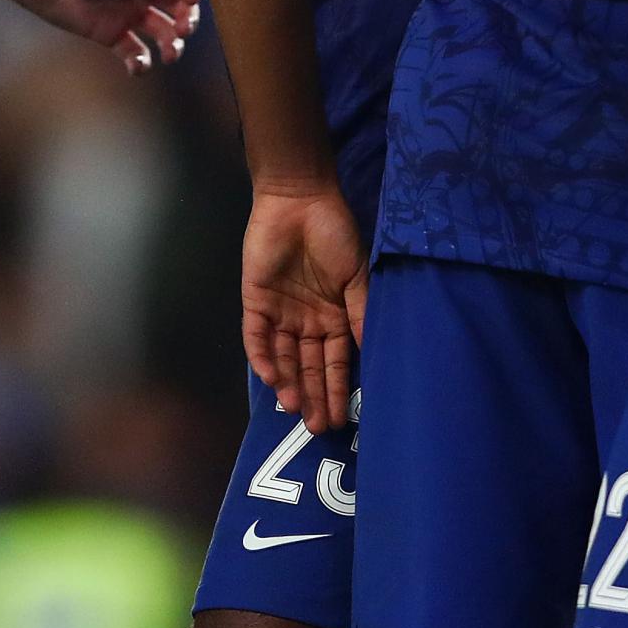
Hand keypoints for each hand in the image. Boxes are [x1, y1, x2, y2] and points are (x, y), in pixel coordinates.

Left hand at [13, 0, 201, 74]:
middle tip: (184, 29)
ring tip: (170, 54)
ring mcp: (125, 11)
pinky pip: (133, 51)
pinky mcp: (109, 33)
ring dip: (171, 43)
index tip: (191, 0)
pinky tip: (137, 67)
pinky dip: (140, 62)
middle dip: (187, 17)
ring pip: (161, 30)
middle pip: (178, 3)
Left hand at [241, 185, 366, 435]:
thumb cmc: (335, 234)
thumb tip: (373, 353)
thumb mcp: (357, 275)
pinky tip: (271, 378)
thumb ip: (361, 314)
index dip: (337, 389)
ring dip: (288, 383)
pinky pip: (257, 337)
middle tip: (318, 427)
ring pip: (282, 358)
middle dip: (314, 396)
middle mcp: (306, 321)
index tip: (342, 418)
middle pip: (308, 366)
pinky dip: (263, 357)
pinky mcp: (255, 302)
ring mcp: (280, 313)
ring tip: (296, 410)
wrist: (300, 200)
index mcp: (334, 317)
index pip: (334, 362)